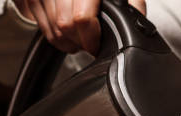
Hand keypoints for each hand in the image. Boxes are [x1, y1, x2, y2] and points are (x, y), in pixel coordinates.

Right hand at [14, 0, 146, 55]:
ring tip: (80, 37)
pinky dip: (56, 37)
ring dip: (68, 42)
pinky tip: (67, 31)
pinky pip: (42, 29)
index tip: (96, 45)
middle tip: (89, 43)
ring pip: (53, 31)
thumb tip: (137, 22)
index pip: (81, 19)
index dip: (91, 38)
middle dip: (80, 42)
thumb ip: (133, 4)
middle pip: (65, 27)